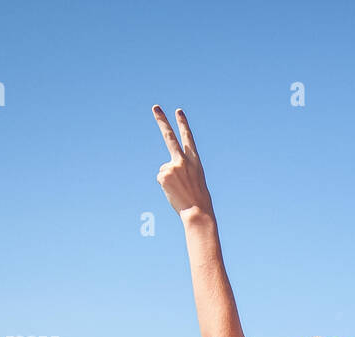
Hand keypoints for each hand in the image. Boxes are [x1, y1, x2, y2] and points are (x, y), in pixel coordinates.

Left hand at [153, 105, 213, 219]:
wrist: (197, 211)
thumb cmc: (198, 199)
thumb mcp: (195, 180)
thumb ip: (182, 168)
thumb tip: (165, 169)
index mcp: (195, 161)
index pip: (188, 138)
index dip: (183, 124)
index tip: (178, 111)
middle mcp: (183, 160)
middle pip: (169, 136)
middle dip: (162, 121)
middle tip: (155, 107)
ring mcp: (172, 166)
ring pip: (165, 169)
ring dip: (170, 180)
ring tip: (180, 190)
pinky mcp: (163, 174)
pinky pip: (161, 178)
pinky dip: (165, 185)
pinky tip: (174, 192)